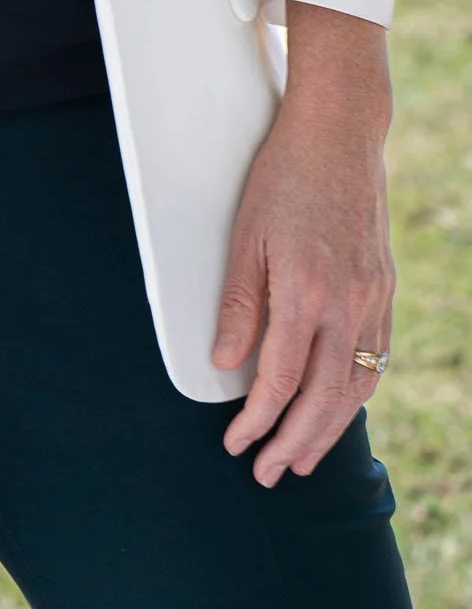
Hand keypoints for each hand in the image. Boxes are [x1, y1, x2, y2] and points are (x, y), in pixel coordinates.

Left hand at [213, 4, 394, 487]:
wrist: (340, 135)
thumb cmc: (281, 178)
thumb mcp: (245, 236)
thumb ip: (239, 305)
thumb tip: (224, 365)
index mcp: (306, 292)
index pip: (280, 380)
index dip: (256, 419)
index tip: (234, 443)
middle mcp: (347, 304)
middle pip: (322, 397)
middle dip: (292, 442)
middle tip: (267, 474)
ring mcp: (372, 299)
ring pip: (356, 386)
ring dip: (329, 430)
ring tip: (302, 457)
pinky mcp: (384, 291)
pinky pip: (375, 360)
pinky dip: (356, 395)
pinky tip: (338, 410)